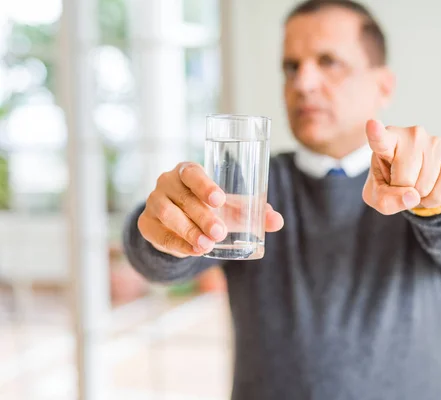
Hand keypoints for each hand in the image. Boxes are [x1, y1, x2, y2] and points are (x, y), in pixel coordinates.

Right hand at [138, 162, 283, 257]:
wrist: (177, 224)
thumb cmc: (208, 207)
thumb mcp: (229, 208)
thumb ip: (253, 212)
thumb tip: (277, 221)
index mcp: (188, 171)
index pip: (192, 172)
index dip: (205, 185)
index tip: (220, 200)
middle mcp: (167, 182)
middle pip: (183, 197)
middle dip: (203, 216)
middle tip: (220, 231)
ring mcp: (153, 202)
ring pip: (168, 214)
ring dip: (188, 231)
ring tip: (207, 244)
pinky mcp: (146, 224)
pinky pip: (160, 235)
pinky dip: (177, 244)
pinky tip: (192, 251)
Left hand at [362, 120, 440, 214]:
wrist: (416, 181)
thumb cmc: (390, 182)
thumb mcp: (377, 195)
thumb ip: (385, 199)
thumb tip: (413, 196)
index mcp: (387, 140)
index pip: (380, 138)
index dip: (376, 133)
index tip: (372, 125)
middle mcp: (412, 135)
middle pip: (404, 180)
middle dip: (402, 192)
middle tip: (402, 184)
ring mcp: (435, 144)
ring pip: (424, 188)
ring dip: (418, 197)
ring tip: (415, 184)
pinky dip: (433, 200)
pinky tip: (430, 188)